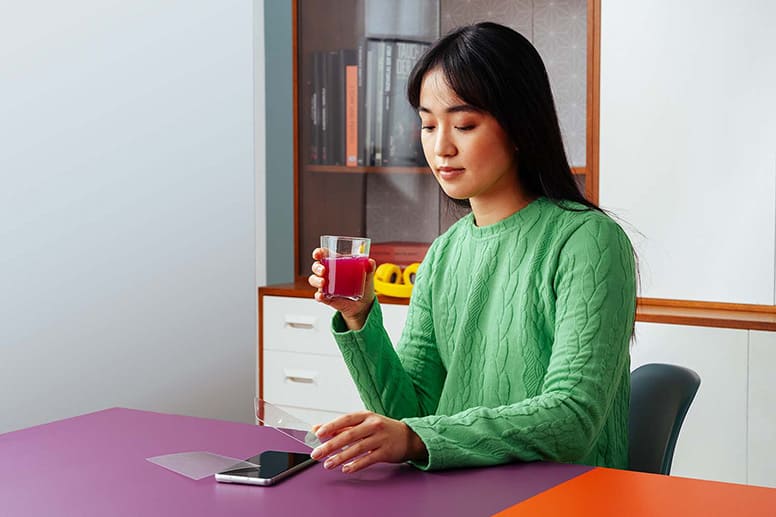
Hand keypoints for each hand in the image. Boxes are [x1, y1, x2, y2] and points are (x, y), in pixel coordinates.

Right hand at [308, 248, 376, 329]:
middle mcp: (329, 273)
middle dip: (317, 267)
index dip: (318, 252)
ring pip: (314, 280)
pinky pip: (319, 296)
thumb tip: (370, 262)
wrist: (364, 304)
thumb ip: (369, 268)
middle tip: (323, 270)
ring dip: (316, 280)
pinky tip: (322, 296)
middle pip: (316, 266)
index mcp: (337, 264)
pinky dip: (318, 296)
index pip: (324, 255)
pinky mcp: (327, 297)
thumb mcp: (367, 276)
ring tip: (323, 282)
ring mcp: (326, 286)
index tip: (318, 254)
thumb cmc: (363, 286)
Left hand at [309, 411, 427, 473]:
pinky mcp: (386, 452)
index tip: (318, 434)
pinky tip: (346, 469)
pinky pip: (368, 459)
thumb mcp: (363, 423)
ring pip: (357, 448)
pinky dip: (356, 465)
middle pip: (349, 435)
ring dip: (341, 458)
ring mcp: (380, 438)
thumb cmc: (381, 429)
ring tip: (328, 464)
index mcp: (365, 416)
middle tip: (317, 454)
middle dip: (331, 446)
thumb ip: (340, 427)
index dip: (331, 426)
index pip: (345, 419)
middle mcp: (373, 425)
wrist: (408, 437)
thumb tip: (317, 429)